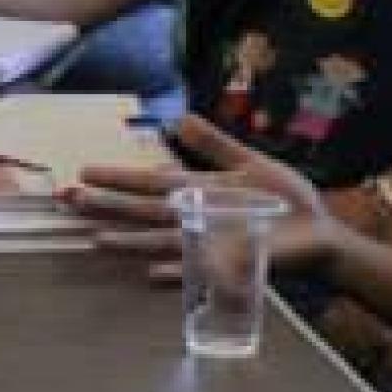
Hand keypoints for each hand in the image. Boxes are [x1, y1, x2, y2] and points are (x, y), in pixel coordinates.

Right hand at [66, 112, 335, 273]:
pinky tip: (152, 274)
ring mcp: (210, 243)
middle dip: (108, 206)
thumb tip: (178, 116)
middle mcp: (195, 217)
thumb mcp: (250, 163)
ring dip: (129, 241)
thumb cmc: (286, 200)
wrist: (321, 233)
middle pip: (144, 210)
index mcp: (197, 191)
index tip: (82, 172)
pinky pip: (199, 271)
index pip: (149, 182)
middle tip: (70, 200)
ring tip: (97, 238)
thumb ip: (215, 144)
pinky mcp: (232, 265)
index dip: (117, 178)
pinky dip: (177, 273)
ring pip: (160, 240)